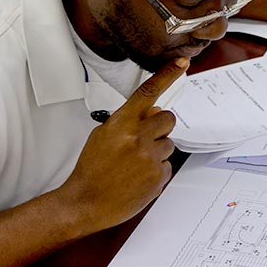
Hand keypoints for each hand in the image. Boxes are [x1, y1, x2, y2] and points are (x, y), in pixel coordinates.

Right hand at [58, 58, 186, 233]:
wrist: (85, 202)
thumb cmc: (92, 169)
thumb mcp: (103, 136)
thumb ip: (129, 121)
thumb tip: (154, 111)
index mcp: (121, 124)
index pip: (148, 92)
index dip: (167, 75)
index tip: (181, 64)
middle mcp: (138, 138)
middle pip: (168, 118)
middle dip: (160, 126)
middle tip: (144, 139)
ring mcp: (150, 158)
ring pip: (168, 144)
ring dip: (156, 151)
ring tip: (134, 164)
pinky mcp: (158, 176)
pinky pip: (167, 166)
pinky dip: (156, 170)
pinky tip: (138, 177)